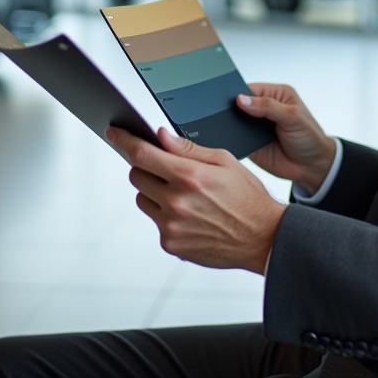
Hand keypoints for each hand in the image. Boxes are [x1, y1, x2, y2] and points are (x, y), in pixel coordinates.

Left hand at [106, 126, 286, 273]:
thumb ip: (188, 149)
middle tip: (169, 170)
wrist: (262, 237)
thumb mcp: (224, 161)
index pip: (142, 154)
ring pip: (143, 198)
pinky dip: (166, 215)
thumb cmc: (247, 197)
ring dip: (155, 192)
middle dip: (147, 168)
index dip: (124, 140)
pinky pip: (155, 221)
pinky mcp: (170, 244)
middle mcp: (176, 202)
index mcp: (189, 176)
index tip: (115, 134)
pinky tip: (191, 216)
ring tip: (185, 196)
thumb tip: (161, 136)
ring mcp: (171, 225)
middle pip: (136, 175)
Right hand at [239, 83, 336, 195]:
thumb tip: (242, 100)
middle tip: (227, 115)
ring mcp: (256, 126)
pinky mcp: (251, 143)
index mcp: (276, 95)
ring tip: (230, 128)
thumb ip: (268, 106)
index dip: (239, 93)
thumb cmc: (310, 138)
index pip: (250, 89)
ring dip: (232, 125)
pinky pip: (236, 138)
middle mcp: (264, 109)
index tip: (230, 100)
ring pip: (236, 122)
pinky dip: (232, 139)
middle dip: (233, 110)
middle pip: (240, 105)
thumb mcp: (293, 117)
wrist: (312, 167)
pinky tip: (231, 140)